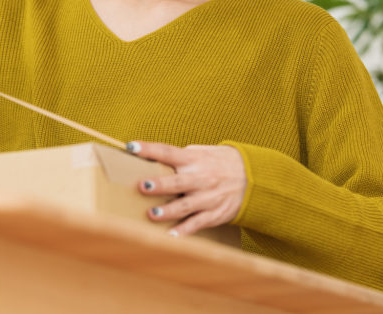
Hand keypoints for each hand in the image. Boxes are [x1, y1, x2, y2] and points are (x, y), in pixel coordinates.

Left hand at [128, 141, 246, 236]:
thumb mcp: (201, 153)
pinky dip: (184, 231)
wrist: (251, 177)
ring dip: (169, 210)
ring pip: (186, 205)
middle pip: (177, 182)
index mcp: (193, 159)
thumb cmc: (218, 163)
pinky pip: (197, 223)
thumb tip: (151, 160)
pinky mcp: (214, 214)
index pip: (167, 151)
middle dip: (160, 184)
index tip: (131, 146)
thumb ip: (179, 157)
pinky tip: (170, 237)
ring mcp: (207, 197)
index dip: (149, 148)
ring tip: (152, 214)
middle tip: (142, 186)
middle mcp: (200, 177)